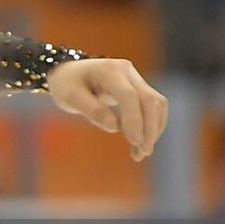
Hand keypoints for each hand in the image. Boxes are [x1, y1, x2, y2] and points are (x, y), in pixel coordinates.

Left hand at [48, 57, 167, 161]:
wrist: (69, 73)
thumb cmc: (67, 84)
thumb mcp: (70, 96)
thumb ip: (92, 110)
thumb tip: (115, 127)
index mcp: (108, 70)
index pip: (128, 95)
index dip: (134, 119)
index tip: (134, 142)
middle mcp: (127, 71)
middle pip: (149, 99)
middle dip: (149, 127)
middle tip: (143, 152)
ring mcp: (135, 79)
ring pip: (156, 104)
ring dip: (152, 129)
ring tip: (140, 153)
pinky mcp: (140, 90)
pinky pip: (154, 108)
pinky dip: (151, 126)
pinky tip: (140, 144)